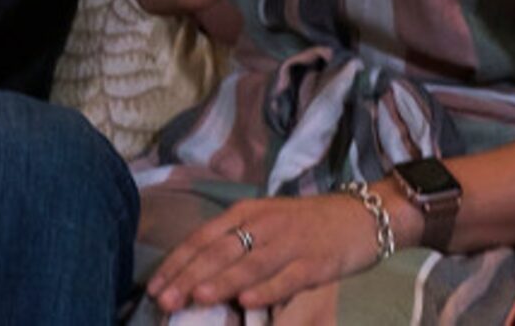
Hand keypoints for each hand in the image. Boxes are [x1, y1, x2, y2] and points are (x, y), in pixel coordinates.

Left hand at [149, 190, 395, 312]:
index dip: (177, 262)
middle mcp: (262, 224)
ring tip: (197, 297)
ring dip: (221, 281)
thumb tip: (199, 274)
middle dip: (189, 276)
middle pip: (219, 251)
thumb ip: (235, 245)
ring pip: (248, 264)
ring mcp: (288, 243)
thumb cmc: (305, 225)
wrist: (359, 216)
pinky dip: (264, 290)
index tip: (154, 286)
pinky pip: (285, 278)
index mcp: (245, 213)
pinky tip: (245, 301)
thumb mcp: (265, 225)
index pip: (202, 238)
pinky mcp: (314, 262)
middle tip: (164, 299)